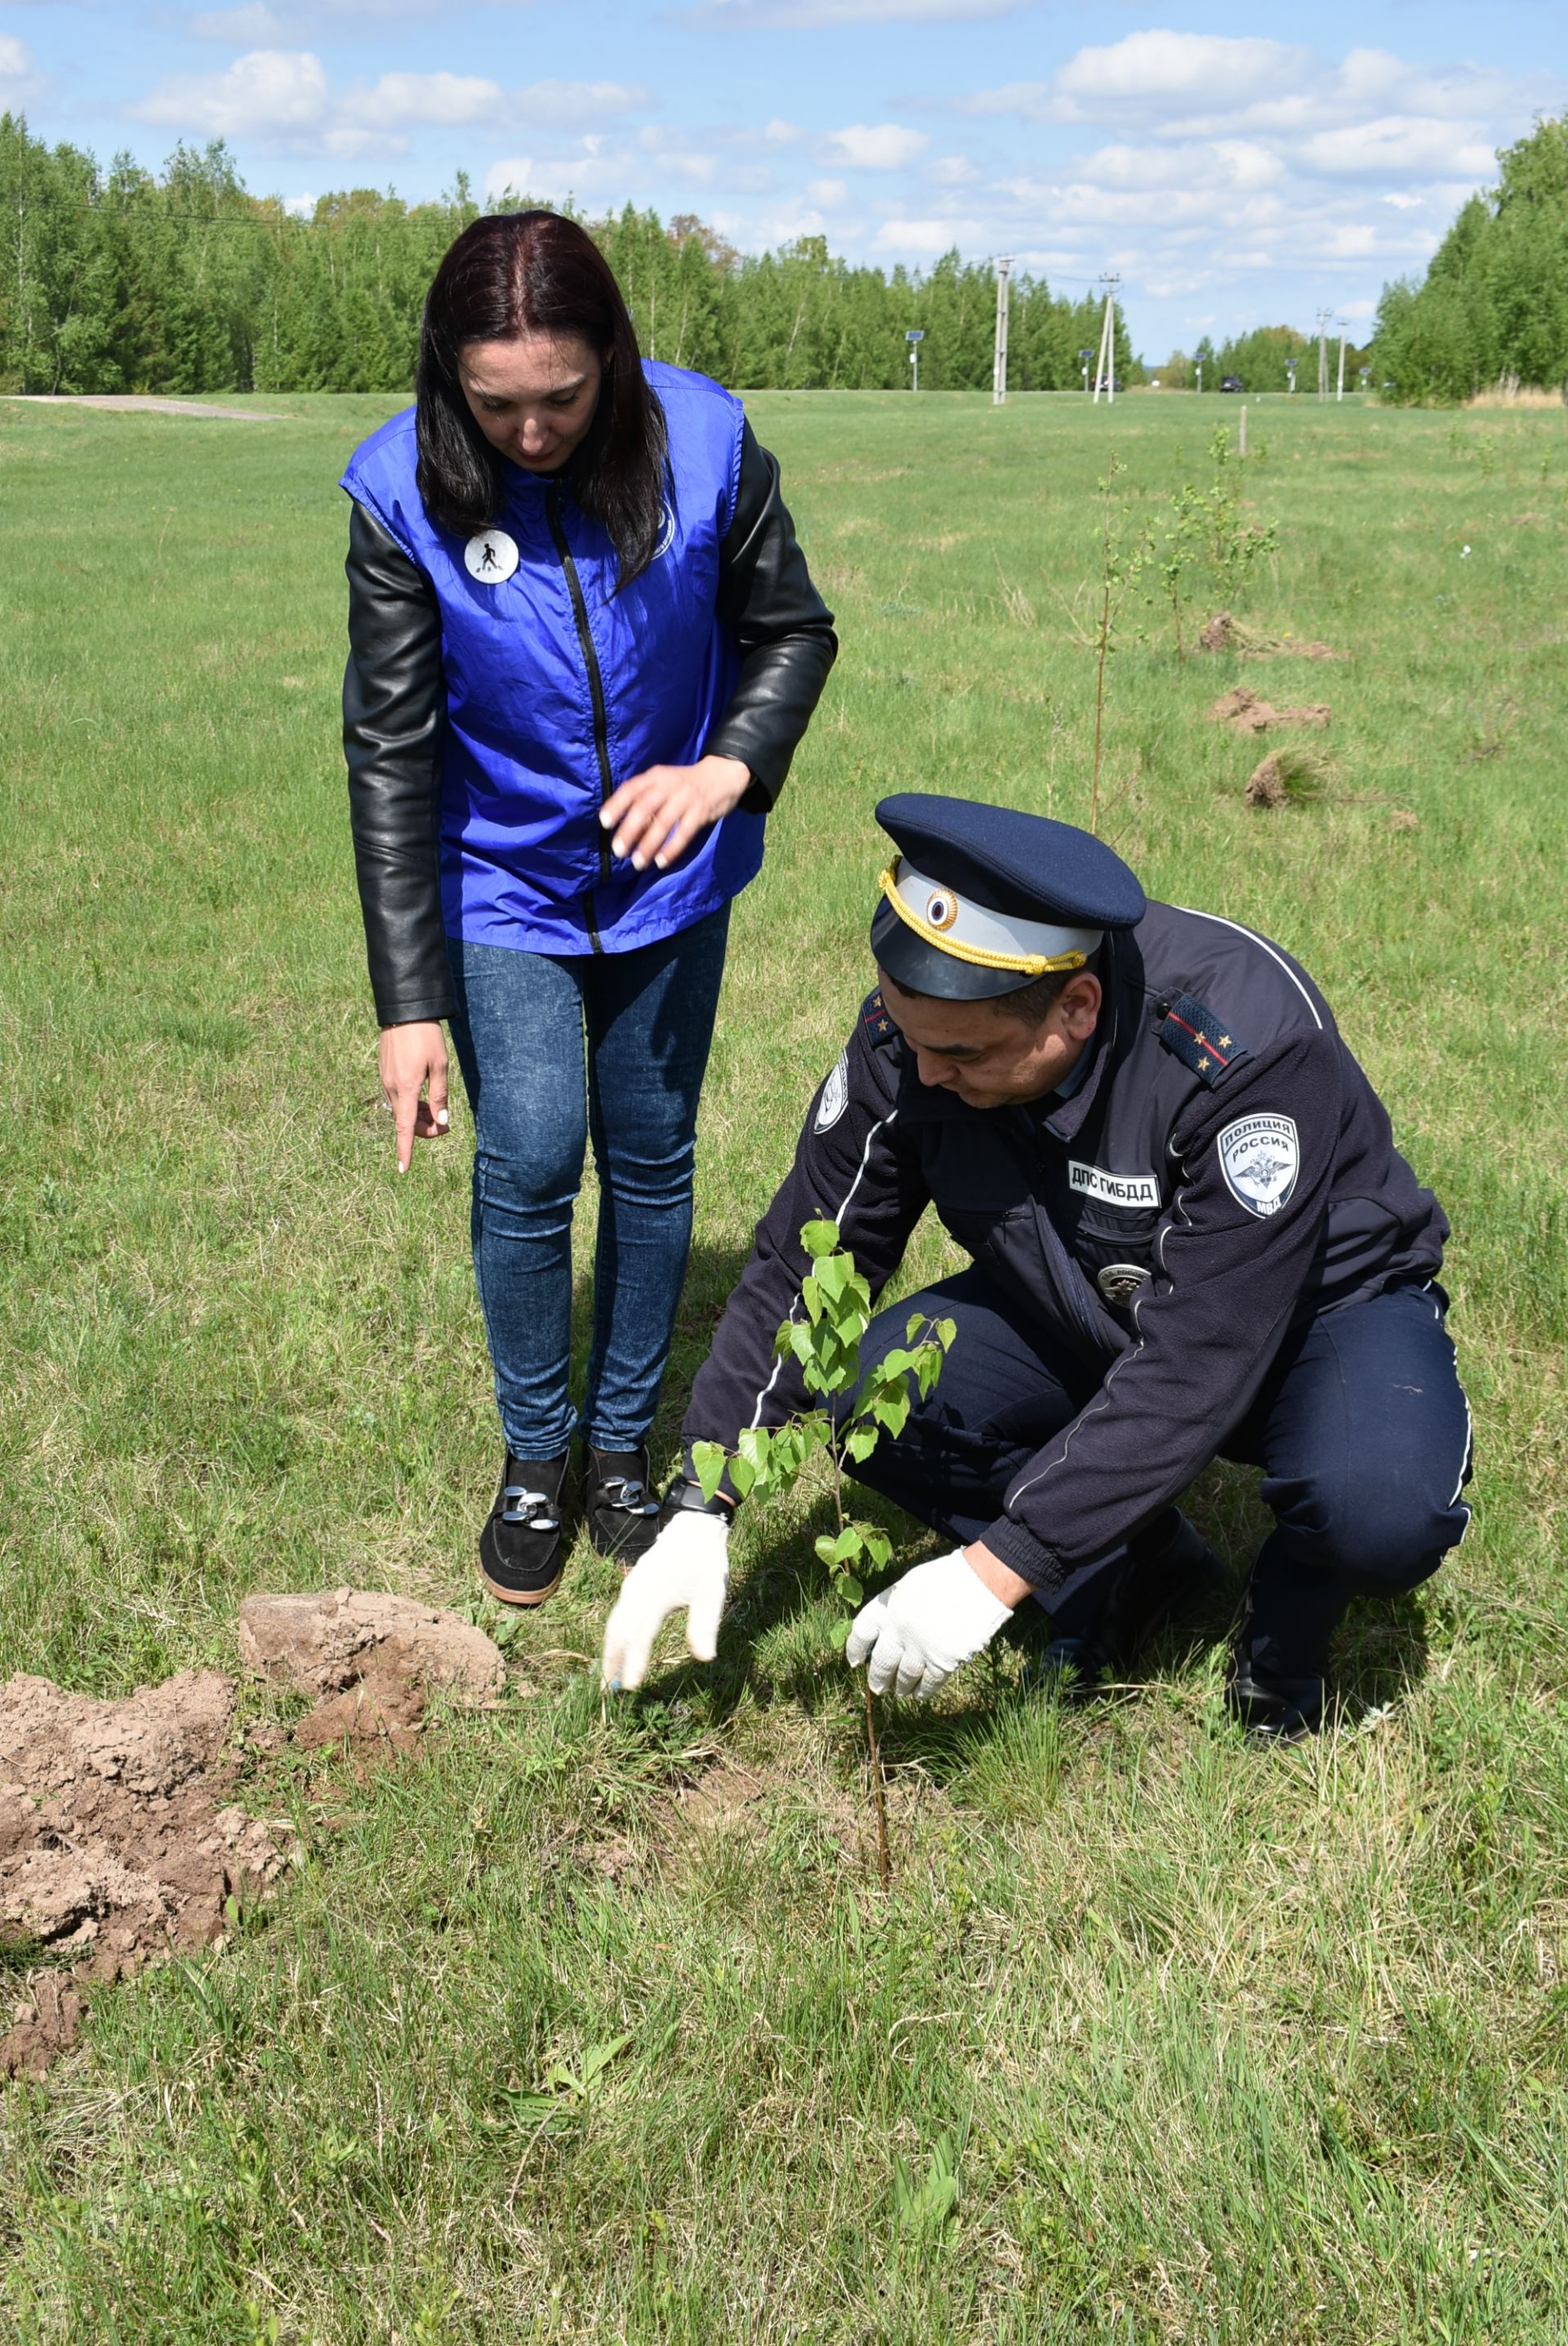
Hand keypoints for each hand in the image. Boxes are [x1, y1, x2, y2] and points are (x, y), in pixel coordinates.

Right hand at [378, 1020, 449, 1174]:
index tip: (403, 1169)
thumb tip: (441, 1121)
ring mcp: (385, 1081)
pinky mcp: (385, 1074)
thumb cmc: (426, 1037)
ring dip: (418, 1117)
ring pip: (401, 1110)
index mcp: (405, 1088)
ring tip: (437, 1112)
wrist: (404, 1011)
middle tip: (446, 1125)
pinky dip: (410, 1104)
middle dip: (425, 1130)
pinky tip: (423, 1098)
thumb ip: (440, 1096)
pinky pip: (397, 1098)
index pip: (404, 1128)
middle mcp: (391, 1088)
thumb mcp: (440, 1066)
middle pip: (405, 1122)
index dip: (405, 1150)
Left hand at [600, 754, 750, 872]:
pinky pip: (684, 832)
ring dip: (649, 844)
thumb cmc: (685, 784)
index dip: (617, 805)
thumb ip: (647, 800)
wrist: (722, 774)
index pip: (631, 789)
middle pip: (645, 807)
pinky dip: (672, 848)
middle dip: (629, 830)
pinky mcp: (701, 811)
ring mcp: (686, 797)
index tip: (604, 822)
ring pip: (663, 822)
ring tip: (637, 863)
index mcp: (655, 776)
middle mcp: (669, 784)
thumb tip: (626, 830)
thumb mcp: (664, 782)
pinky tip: (661, 862)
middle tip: (618, 851)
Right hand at [600, 1510, 730, 1690]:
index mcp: (654, 1596)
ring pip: (614, 1624)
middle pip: (618, 1633)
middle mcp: (636, 1593)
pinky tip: (616, 1648)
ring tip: (608, 1677)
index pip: (640, 1636)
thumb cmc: (705, 1562)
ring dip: (609, 1651)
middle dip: (612, 1662)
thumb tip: (705, 1659)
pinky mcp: (632, 1587)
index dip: (634, 1663)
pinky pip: (617, 1616)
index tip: (631, 1688)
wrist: (693, 1528)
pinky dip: (614, 1636)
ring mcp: (631, 1589)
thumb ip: (705, 1625)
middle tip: (609, 1693)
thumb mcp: (712, 1593)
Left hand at [845, 1549, 1012, 1700]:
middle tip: (877, 1687)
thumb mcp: (909, 1587)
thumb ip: (894, 1610)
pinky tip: (920, 1694)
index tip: (854, 1662)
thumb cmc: (946, 1578)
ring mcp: (920, 1647)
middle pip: (881, 1663)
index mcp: (887, 1606)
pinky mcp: (943, 1661)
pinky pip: (928, 1683)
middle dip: (878, 1678)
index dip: (855, 1650)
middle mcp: (898, 1629)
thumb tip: (885, 1635)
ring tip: (900, 1692)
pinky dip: (923, 1691)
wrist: (980, 1581)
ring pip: (903, 1677)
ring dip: (900, 1687)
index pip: (861, 1633)